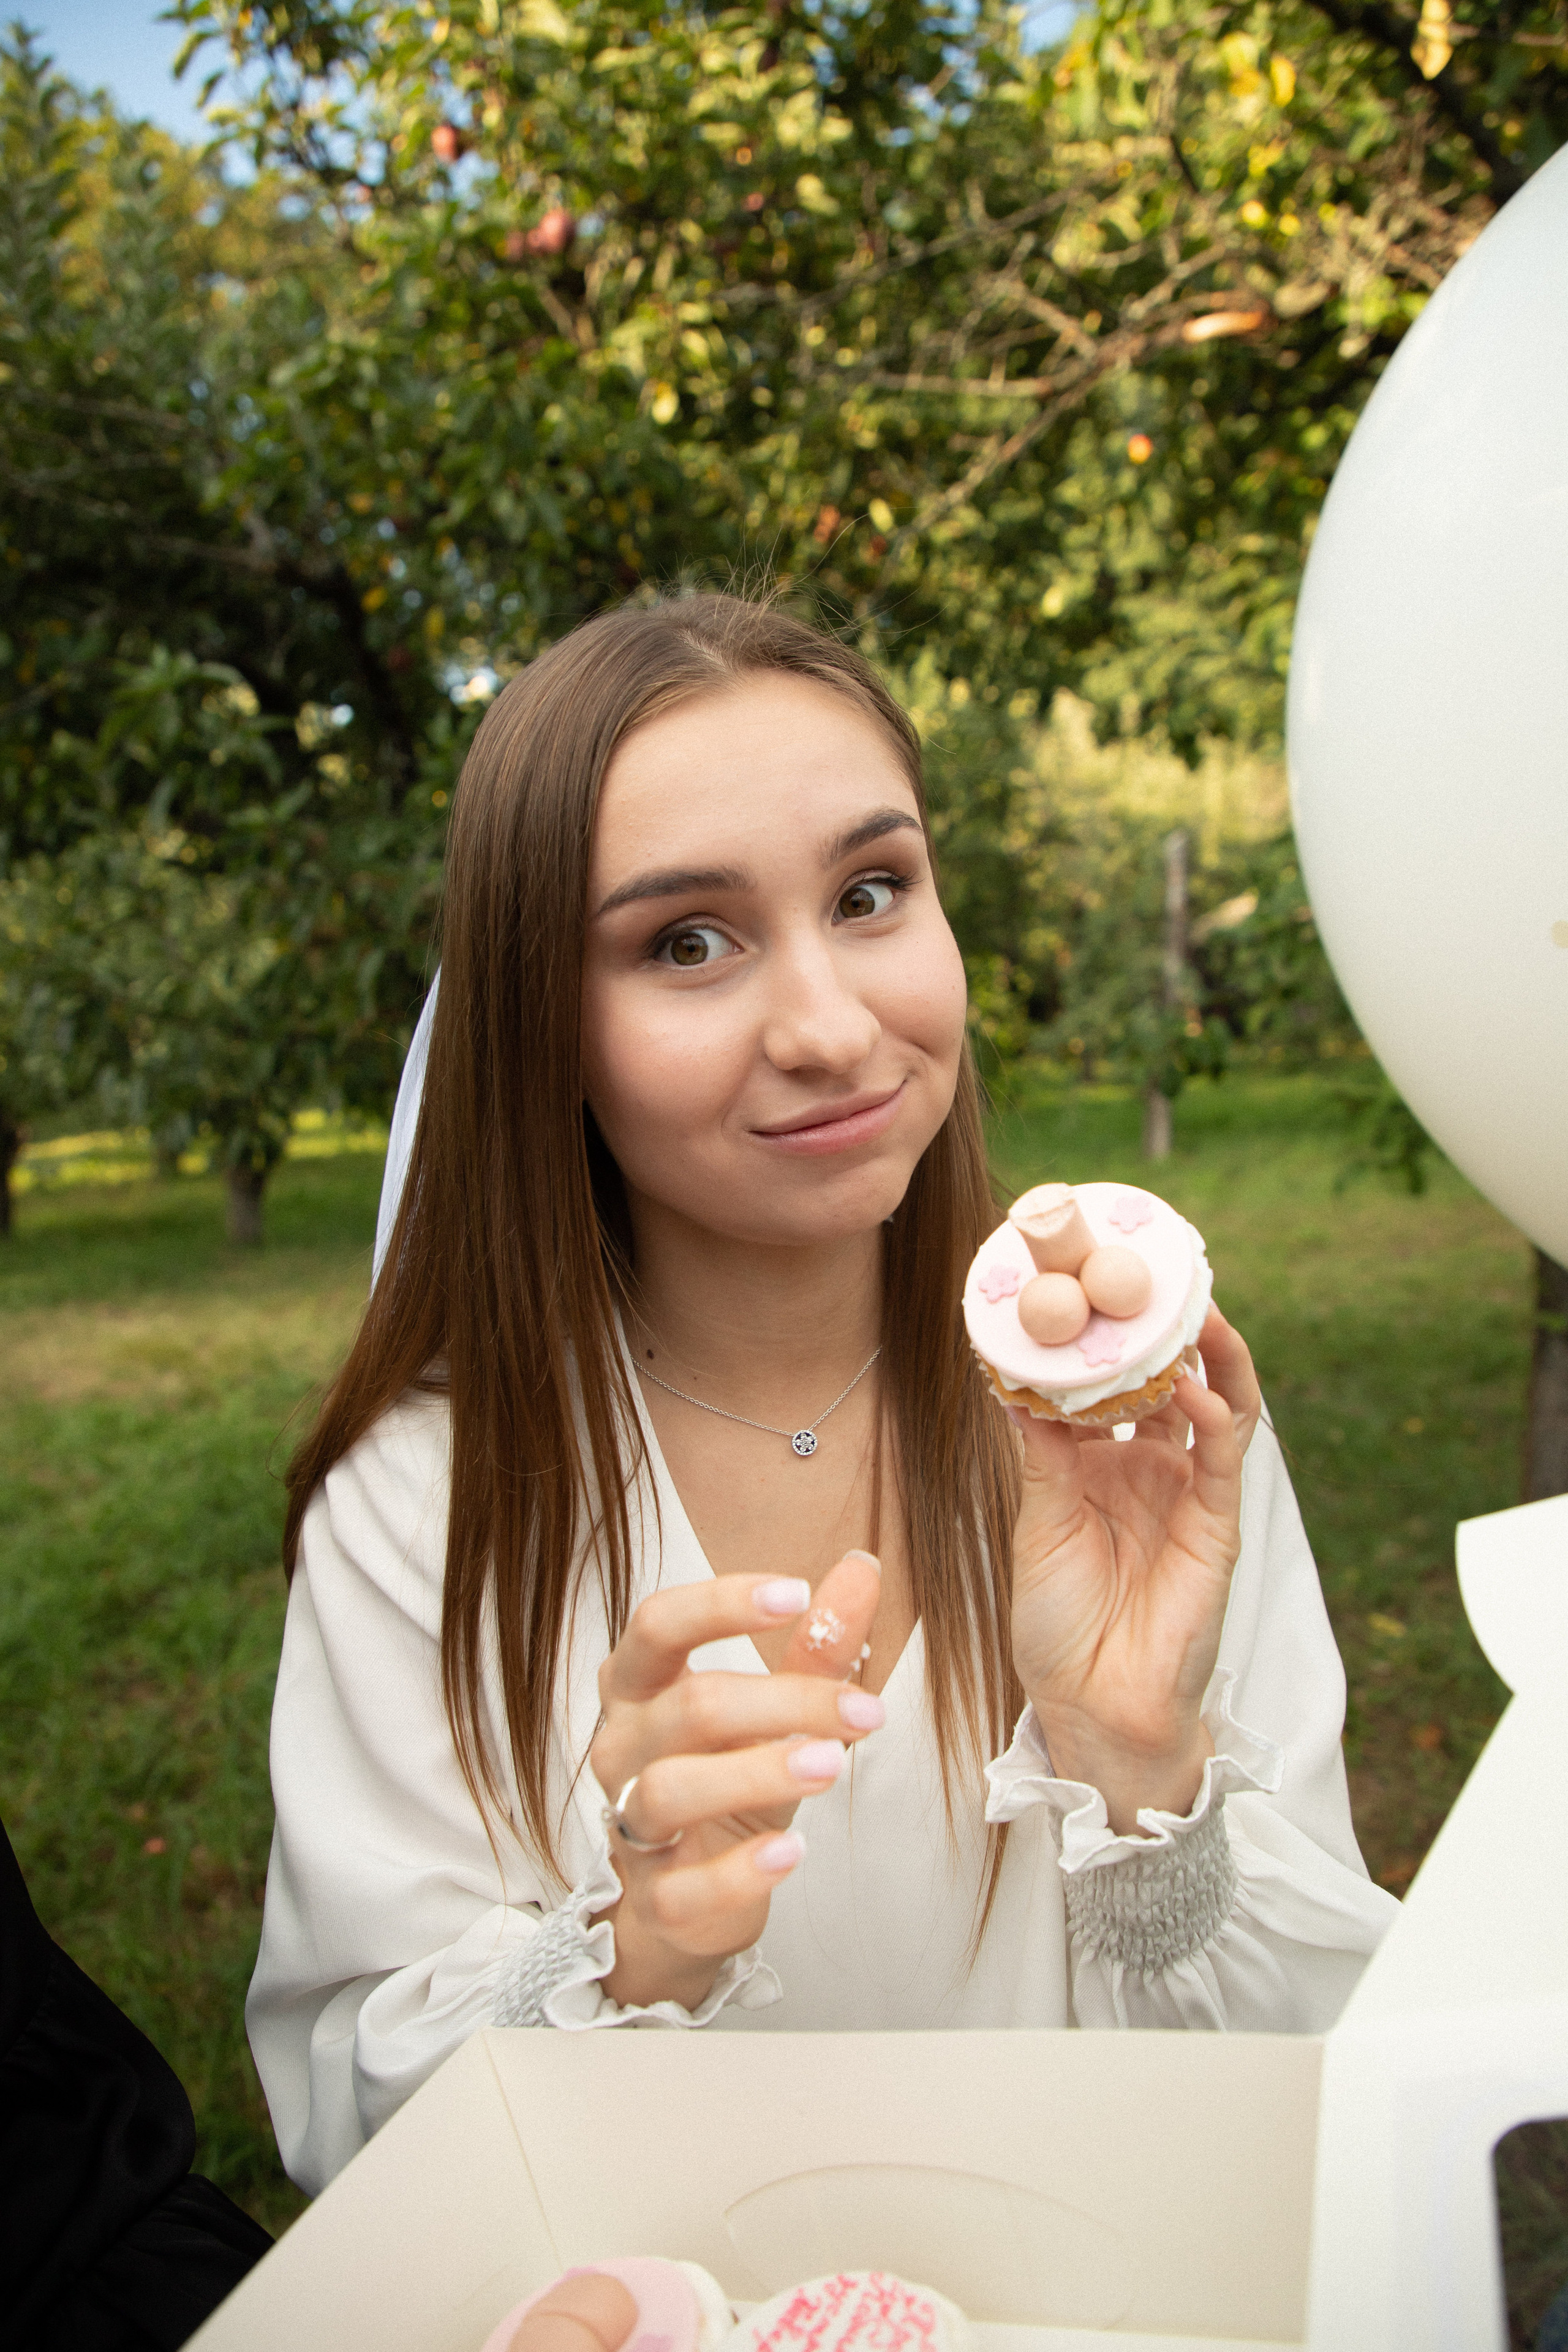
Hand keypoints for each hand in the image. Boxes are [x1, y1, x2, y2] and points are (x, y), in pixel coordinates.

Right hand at [589, 1550, 882, 2010]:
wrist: (691, 1892)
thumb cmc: (728, 1775)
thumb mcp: (774, 1711)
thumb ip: (815, 1646)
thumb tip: (863, 1566)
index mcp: (639, 1684)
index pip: (657, 1624)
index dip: (720, 1603)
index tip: (796, 1593)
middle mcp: (621, 1747)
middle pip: (688, 1707)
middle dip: (782, 1702)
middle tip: (863, 1710)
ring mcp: (630, 1825)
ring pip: (672, 1790)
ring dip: (759, 1772)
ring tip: (832, 1764)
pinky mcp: (656, 1899)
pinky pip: (684, 1888)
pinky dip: (740, 1870)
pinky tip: (791, 1851)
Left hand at [1007, 1306, 1260, 1833]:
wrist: (1092, 1706)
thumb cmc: (1058, 1624)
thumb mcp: (1037, 1521)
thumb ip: (1038, 1449)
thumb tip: (1010, 1374)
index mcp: (1099, 1464)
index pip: (1108, 1383)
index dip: (1103, 1338)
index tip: (1084, 1282)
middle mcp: (1147, 1468)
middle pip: (1166, 1379)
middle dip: (1162, 1328)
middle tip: (1148, 1270)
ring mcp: (1187, 1493)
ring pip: (1211, 1403)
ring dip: (1206, 1354)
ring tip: (1192, 1306)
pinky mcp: (1216, 1526)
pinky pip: (1224, 1460)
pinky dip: (1216, 1418)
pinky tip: (1197, 1387)